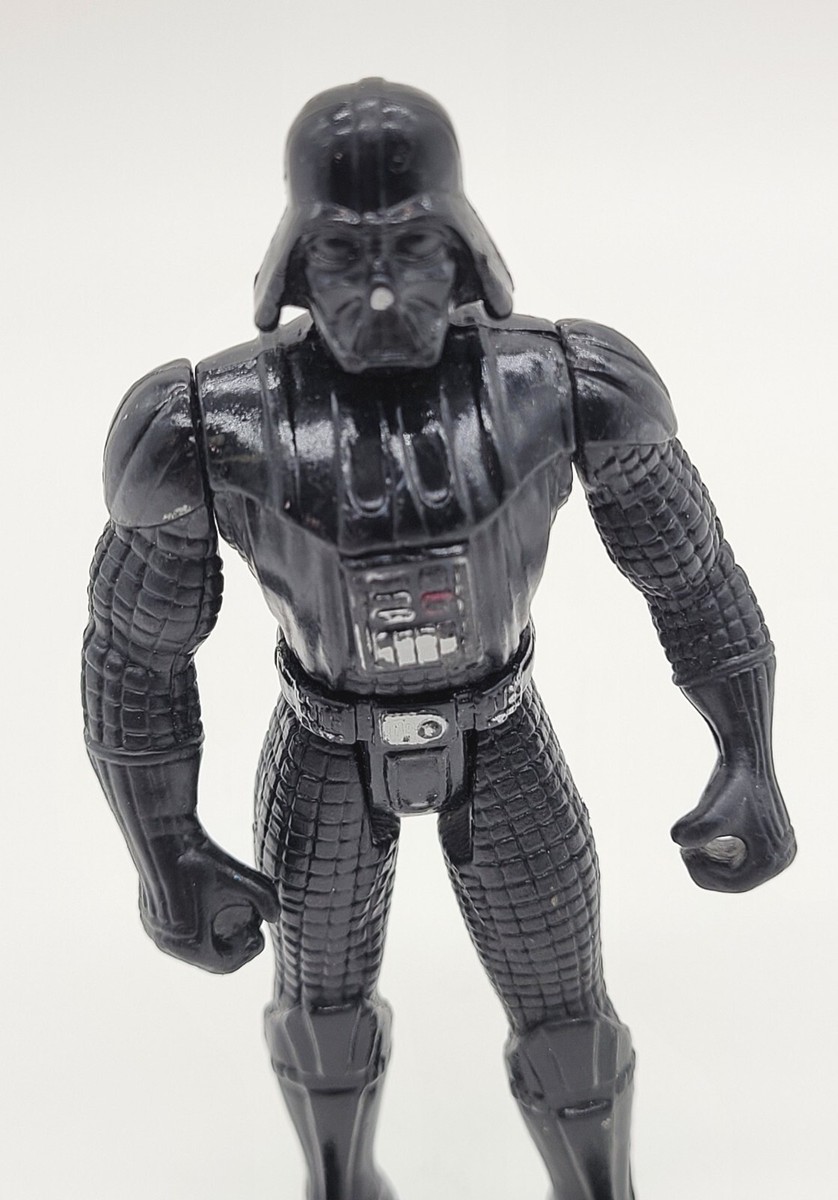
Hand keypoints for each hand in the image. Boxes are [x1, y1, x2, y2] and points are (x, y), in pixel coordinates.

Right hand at [138, 830, 279, 972]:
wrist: (161, 836)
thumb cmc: (199, 857)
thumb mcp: (239, 877)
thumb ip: (265, 897)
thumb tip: (276, 917)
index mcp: (190, 943)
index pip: (225, 964)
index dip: (246, 952)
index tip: (257, 932)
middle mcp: (169, 944)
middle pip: (209, 957)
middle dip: (232, 944)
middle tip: (248, 924)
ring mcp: (155, 933)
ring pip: (193, 946)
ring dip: (214, 936)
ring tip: (232, 916)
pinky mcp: (149, 920)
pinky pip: (178, 935)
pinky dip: (197, 928)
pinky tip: (210, 909)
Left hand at [671, 759, 795, 892]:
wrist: (745, 756)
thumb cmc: (730, 784)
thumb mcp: (712, 810)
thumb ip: (695, 829)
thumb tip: (678, 840)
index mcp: (773, 858)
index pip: (734, 883)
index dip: (704, 873)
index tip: (683, 852)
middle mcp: (781, 857)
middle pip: (735, 880)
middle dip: (707, 867)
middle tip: (685, 849)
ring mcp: (776, 848)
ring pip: (736, 870)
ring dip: (711, 860)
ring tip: (692, 842)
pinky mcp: (767, 839)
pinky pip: (739, 858)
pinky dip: (718, 853)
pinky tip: (704, 838)